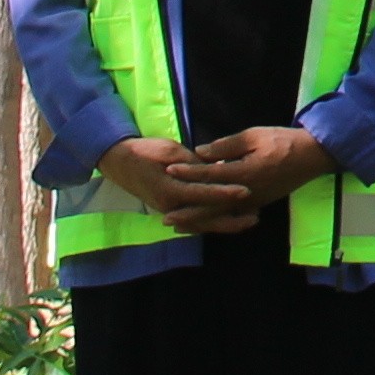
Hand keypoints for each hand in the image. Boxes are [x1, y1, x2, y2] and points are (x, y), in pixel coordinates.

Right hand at [101, 134, 261, 234]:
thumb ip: (193, 163)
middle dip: (231, 219)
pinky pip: (193, 221)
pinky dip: (210, 222)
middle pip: (205, 217)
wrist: (118, 161)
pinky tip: (227, 221)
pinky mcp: (169, 209)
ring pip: (200, 223)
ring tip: (248, 221)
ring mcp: (169, 210)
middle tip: (256, 218)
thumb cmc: (144, 151)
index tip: (246, 191)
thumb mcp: (170, 151)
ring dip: (224, 224)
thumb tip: (215, 170)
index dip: (226, 193)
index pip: (204, 194)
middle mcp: (170, 206)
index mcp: (170, 190)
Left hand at [181, 123, 332, 208]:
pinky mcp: (259, 204)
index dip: (188, 172)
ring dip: (200, 221)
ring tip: (180, 226)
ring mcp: (254, 202)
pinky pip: (233, 216)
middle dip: (188, 211)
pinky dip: (217, 220)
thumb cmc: (283, 141)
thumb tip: (200, 153)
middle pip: (212, 205)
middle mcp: (247, 193)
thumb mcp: (254, 135)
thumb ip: (226, 146)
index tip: (169, 170)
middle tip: (166, 218)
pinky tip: (206, 221)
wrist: (312, 156)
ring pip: (222, 215)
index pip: (210, 174)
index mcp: (244, 173)